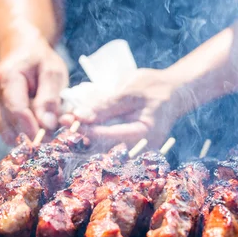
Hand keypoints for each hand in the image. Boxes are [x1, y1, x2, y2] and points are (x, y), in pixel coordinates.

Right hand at [0, 34, 67, 143]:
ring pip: (7, 132)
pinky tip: (33, 124)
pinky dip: (21, 132)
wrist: (21, 52)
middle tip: (53, 134)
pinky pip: (6, 131)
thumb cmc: (39, 61)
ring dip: (27, 135)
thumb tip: (47, 125)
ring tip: (44, 127)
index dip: (34, 129)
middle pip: (10, 125)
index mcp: (7, 77)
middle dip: (33, 134)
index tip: (51, 137)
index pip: (18, 111)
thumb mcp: (53, 73)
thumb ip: (50, 99)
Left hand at [59, 68, 182, 148]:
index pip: (107, 137)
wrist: (174, 92)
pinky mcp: (130, 144)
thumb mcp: (130, 91)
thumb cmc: (155, 88)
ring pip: (102, 146)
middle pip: (102, 146)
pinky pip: (108, 142)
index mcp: (143, 135)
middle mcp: (139, 148)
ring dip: (85, 133)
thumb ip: (106, 105)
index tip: (67, 119)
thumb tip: (81, 116)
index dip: (85, 129)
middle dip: (81, 133)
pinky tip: (83, 121)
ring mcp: (135, 149)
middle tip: (63, 119)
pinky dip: (94, 132)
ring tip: (68, 119)